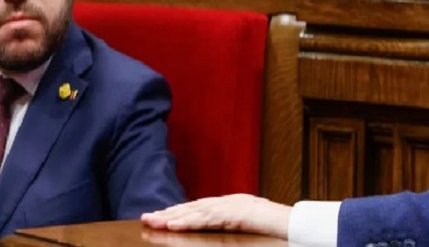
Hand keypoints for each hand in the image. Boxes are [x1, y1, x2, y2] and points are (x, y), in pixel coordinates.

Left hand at [141, 194, 291, 237]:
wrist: (284, 218)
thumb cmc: (267, 222)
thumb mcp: (243, 220)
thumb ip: (228, 220)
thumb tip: (217, 225)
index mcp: (224, 204)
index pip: (194, 208)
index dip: (175, 211)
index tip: (158, 216)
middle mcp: (221, 203)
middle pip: (189, 208)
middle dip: (166, 213)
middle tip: (145, 217)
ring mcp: (224, 208)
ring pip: (192, 212)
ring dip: (170, 216)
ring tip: (152, 221)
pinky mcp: (227, 215)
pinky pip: (204, 220)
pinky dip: (187, 222)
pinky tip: (173, 225)